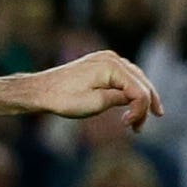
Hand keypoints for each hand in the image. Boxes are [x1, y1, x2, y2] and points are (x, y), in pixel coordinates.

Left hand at [25, 50, 162, 130]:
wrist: (41, 90)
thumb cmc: (64, 98)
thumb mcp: (95, 103)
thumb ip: (120, 99)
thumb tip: (138, 99)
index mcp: (112, 66)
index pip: (139, 90)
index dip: (140, 110)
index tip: (127, 126)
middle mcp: (113, 58)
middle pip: (141, 82)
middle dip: (145, 106)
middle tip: (139, 128)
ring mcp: (107, 59)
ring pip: (135, 79)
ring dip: (140, 99)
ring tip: (139, 121)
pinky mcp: (101, 63)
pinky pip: (124, 76)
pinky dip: (129, 91)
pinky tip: (131, 104)